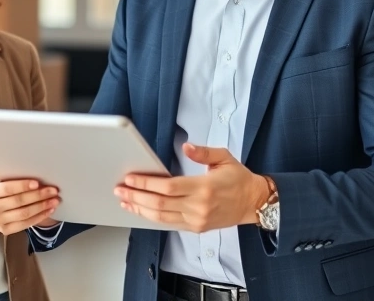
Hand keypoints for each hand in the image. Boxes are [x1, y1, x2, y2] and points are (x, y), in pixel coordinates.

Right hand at [0, 167, 59, 234]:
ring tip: (54, 201)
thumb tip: (14, 161)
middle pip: (19, 202)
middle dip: (39, 196)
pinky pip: (23, 225)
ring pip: (24, 215)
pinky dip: (37, 218)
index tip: (37, 183)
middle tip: (53, 190)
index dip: (23, 186)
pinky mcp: (3, 229)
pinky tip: (47, 211)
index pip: (8, 189)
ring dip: (42, 208)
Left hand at [114, 144, 268, 232]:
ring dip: (139, 209)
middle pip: (159, 204)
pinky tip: (140, 211)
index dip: (146, 183)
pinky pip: (169, 223)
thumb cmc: (238, 179)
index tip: (130, 178)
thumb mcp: (224, 158)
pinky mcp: (195, 227)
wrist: (253, 202)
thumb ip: (203, 152)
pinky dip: (151, 217)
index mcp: (204, 187)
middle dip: (136, 196)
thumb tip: (187, 146)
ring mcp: (196, 220)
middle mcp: (198, 207)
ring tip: (124, 200)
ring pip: (161, 217)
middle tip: (119, 189)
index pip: (167, 187)